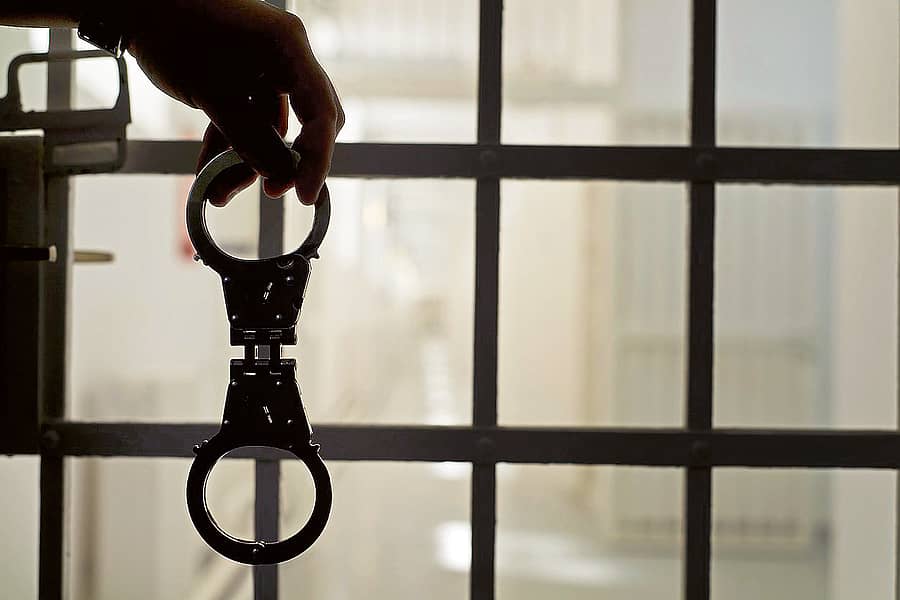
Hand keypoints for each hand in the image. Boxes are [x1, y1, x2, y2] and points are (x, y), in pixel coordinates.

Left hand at [126, 0, 343, 204]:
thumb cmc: (172, 32)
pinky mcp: (243, 75)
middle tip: (272, 191)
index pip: (322, 112)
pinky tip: (211, 170)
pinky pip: (248, 117)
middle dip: (286, 160)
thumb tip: (278, 173)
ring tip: (220, 190)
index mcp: (289, 49)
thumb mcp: (213, 95)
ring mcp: (265, 66)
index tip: (304, 194)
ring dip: (247, 159)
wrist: (136, 7)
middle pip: (306, 121)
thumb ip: (251, 138)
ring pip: (270, 126)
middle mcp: (285, 56)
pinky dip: (231, 143)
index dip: (318, 159)